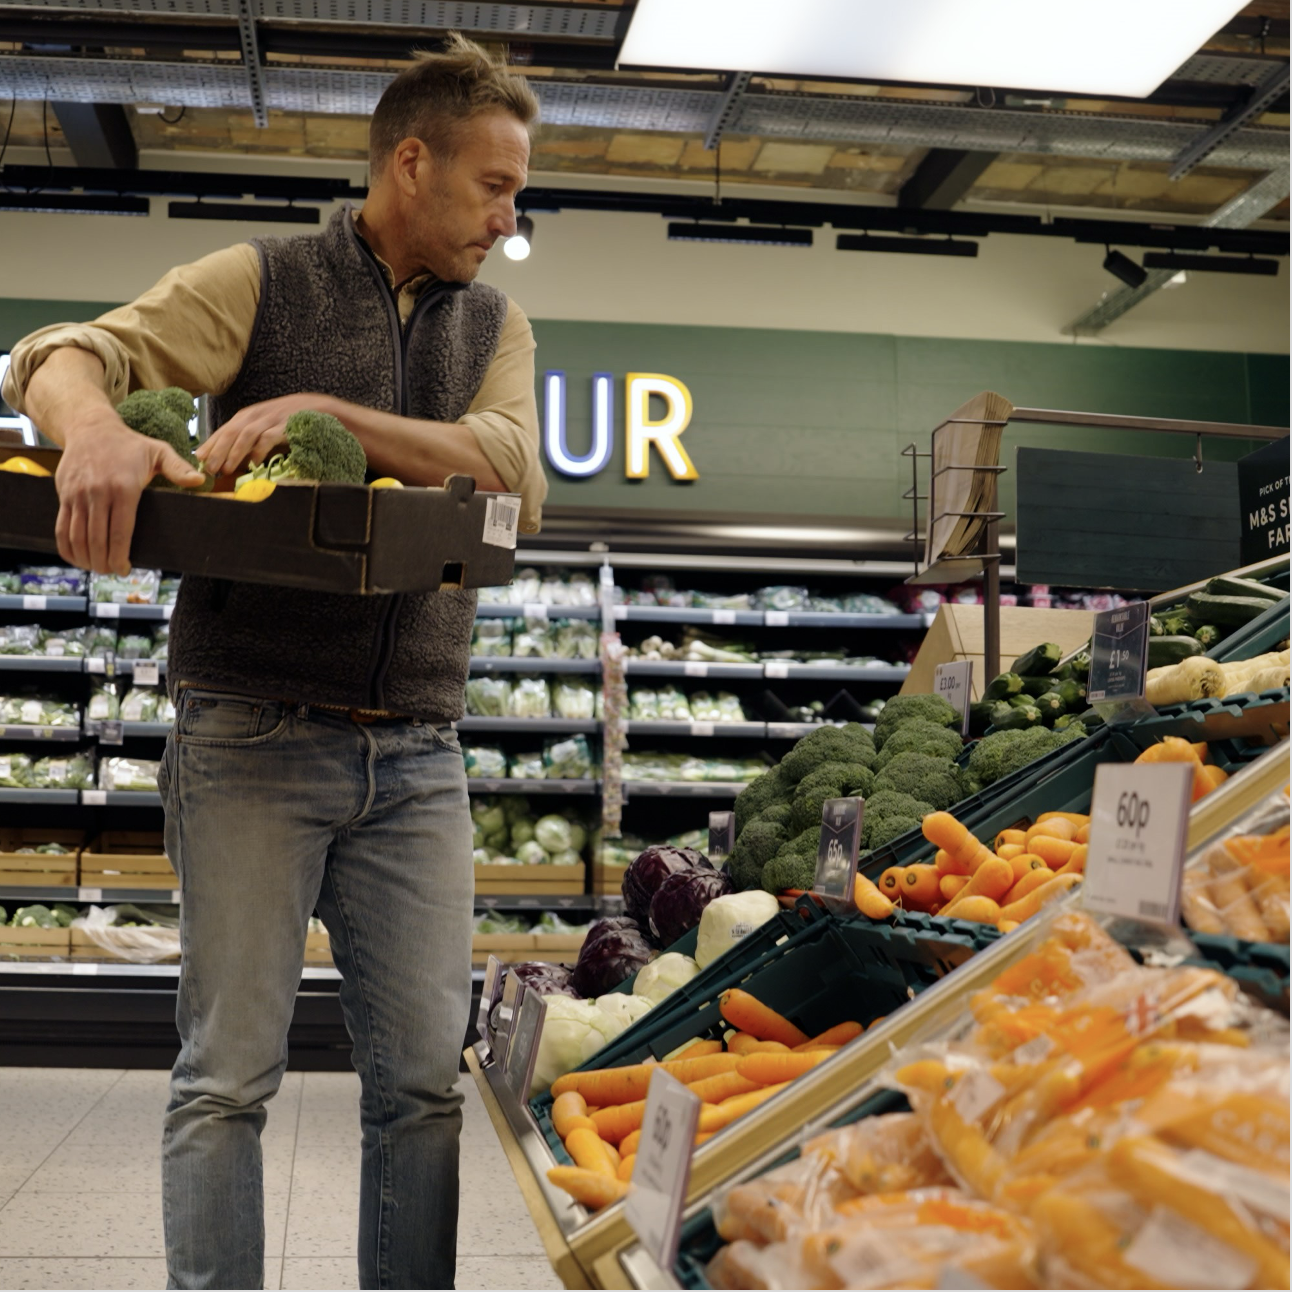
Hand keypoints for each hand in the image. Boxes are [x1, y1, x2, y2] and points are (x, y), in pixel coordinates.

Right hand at [55, 410, 205, 575]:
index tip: (125, 569)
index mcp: (123, 488)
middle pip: (97, 539)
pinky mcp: (63, 495)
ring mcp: (77, 495)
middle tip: (112, 572)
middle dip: (104, 562)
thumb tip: (200, 481)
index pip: (120, 532)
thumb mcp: (159, 451)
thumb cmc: (129, 444)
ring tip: (97, 569)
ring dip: (86, 559)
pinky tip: (77, 558)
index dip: (120, 555)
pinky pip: (61, 527)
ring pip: (77, 536)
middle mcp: (97, 493)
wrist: (90, 428)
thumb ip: (178, 468)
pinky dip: (66, 548)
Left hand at [196, 393, 338, 476]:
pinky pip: (268, 437)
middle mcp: (258, 414)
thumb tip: (233, 458)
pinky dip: (259, 450)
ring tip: (226, 469)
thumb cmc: (293, 421)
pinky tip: (253, 463)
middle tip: (208, 469)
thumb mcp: (268, 427)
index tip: (199, 459)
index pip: (225, 429)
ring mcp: (272, 418)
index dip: (211, 443)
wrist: (323, 408)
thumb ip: (252, 439)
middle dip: (217, 450)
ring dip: (234, 452)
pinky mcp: (286, 425)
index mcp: (251, 415)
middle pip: (231, 431)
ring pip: (246, 434)